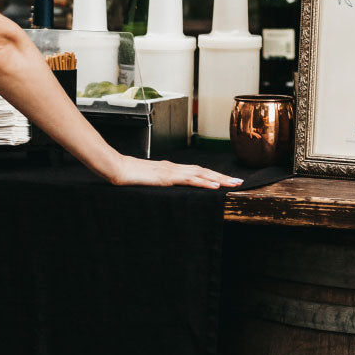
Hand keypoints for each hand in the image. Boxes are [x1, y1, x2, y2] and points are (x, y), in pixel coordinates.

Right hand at [109, 154, 241, 188]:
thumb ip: (155, 182)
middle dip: (222, 176)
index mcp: (170, 168)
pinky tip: (215, 186)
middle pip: (203, 171)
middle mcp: (174, 167)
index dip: (212, 175)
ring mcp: (171, 171)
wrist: (116, 168)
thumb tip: (161, 186)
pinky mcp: (167, 177)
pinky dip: (204, 182)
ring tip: (234, 184)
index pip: (196, 171)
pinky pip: (190, 180)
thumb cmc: (127, 174)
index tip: (225, 180)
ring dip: (219, 178)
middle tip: (239, 181)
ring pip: (201, 174)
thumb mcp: (145, 180)